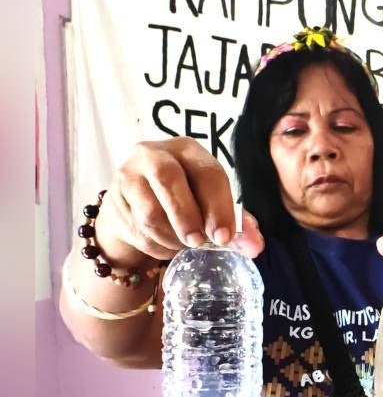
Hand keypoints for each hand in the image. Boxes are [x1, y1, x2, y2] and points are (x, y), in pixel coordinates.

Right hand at [99, 137, 263, 265]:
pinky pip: (137, 231)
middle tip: (198, 242)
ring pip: (149, 212)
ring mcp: (127, 175)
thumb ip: (237, 224)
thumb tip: (255, 246)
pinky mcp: (113, 201)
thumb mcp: (213, 204)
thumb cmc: (185, 199)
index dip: (219, 207)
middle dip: (188, 218)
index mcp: (188, 150)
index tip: (224, 237)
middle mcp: (153, 154)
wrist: (138, 205)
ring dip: (172, 237)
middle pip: (169, 181)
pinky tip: (166, 245)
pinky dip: (157, 246)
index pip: (208, 173)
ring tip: (184, 244)